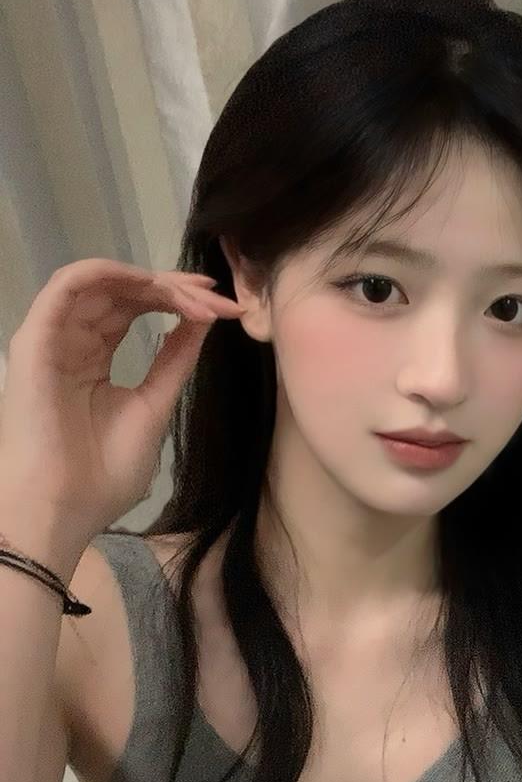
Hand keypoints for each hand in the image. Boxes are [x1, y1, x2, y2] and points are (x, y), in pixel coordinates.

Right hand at [0, 258, 242, 539]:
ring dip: (152, 281)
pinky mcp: (36, 338)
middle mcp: (70, 341)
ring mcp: (51, 337)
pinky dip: (113, 273)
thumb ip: (173, 361)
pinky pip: (68, 284)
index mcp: (93, 359)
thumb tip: (202, 322)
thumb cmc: (102, 473)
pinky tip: (152, 283)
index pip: (135, 310)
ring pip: (101, 282)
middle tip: (219, 299)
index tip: (225, 308)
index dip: (178, 300)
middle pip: (122, 292)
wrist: (64, 508)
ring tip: (196, 297)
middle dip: (175, 288)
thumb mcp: (153, 406)